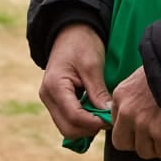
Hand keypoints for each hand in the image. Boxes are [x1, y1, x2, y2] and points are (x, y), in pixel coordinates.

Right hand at [38, 23, 112, 139]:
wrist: (70, 31)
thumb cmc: (82, 44)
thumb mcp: (92, 66)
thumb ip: (98, 92)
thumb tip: (109, 115)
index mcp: (54, 86)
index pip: (74, 117)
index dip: (94, 123)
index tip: (112, 120)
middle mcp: (48, 97)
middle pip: (68, 128)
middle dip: (90, 128)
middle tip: (109, 120)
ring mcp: (50, 100)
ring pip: (67, 128)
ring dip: (86, 127)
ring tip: (104, 116)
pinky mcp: (56, 102)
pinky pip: (68, 120)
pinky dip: (83, 122)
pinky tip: (96, 112)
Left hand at [111, 67, 160, 160]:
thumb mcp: (144, 76)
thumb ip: (136, 94)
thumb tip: (142, 108)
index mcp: (121, 96)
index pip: (115, 124)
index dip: (130, 130)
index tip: (144, 129)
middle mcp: (127, 111)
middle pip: (122, 143)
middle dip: (139, 144)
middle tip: (154, 139)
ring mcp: (143, 124)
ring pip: (145, 151)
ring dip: (159, 148)